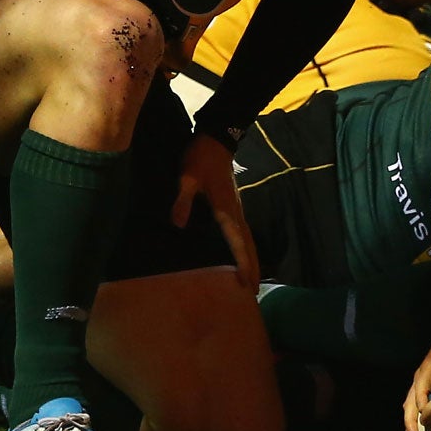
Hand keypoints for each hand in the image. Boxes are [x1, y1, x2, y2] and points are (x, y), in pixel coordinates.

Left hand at [171, 134, 258, 292]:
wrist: (217, 139)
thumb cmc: (200, 159)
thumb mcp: (186, 178)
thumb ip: (182, 201)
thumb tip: (177, 226)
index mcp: (226, 209)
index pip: (237, 241)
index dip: (242, 262)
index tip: (245, 282)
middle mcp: (236, 212)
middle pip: (248, 244)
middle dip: (252, 267)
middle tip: (253, 291)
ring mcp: (237, 209)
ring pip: (247, 239)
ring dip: (251, 259)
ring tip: (251, 279)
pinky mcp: (233, 206)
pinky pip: (242, 233)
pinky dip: (245, 248)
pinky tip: (241, 254)